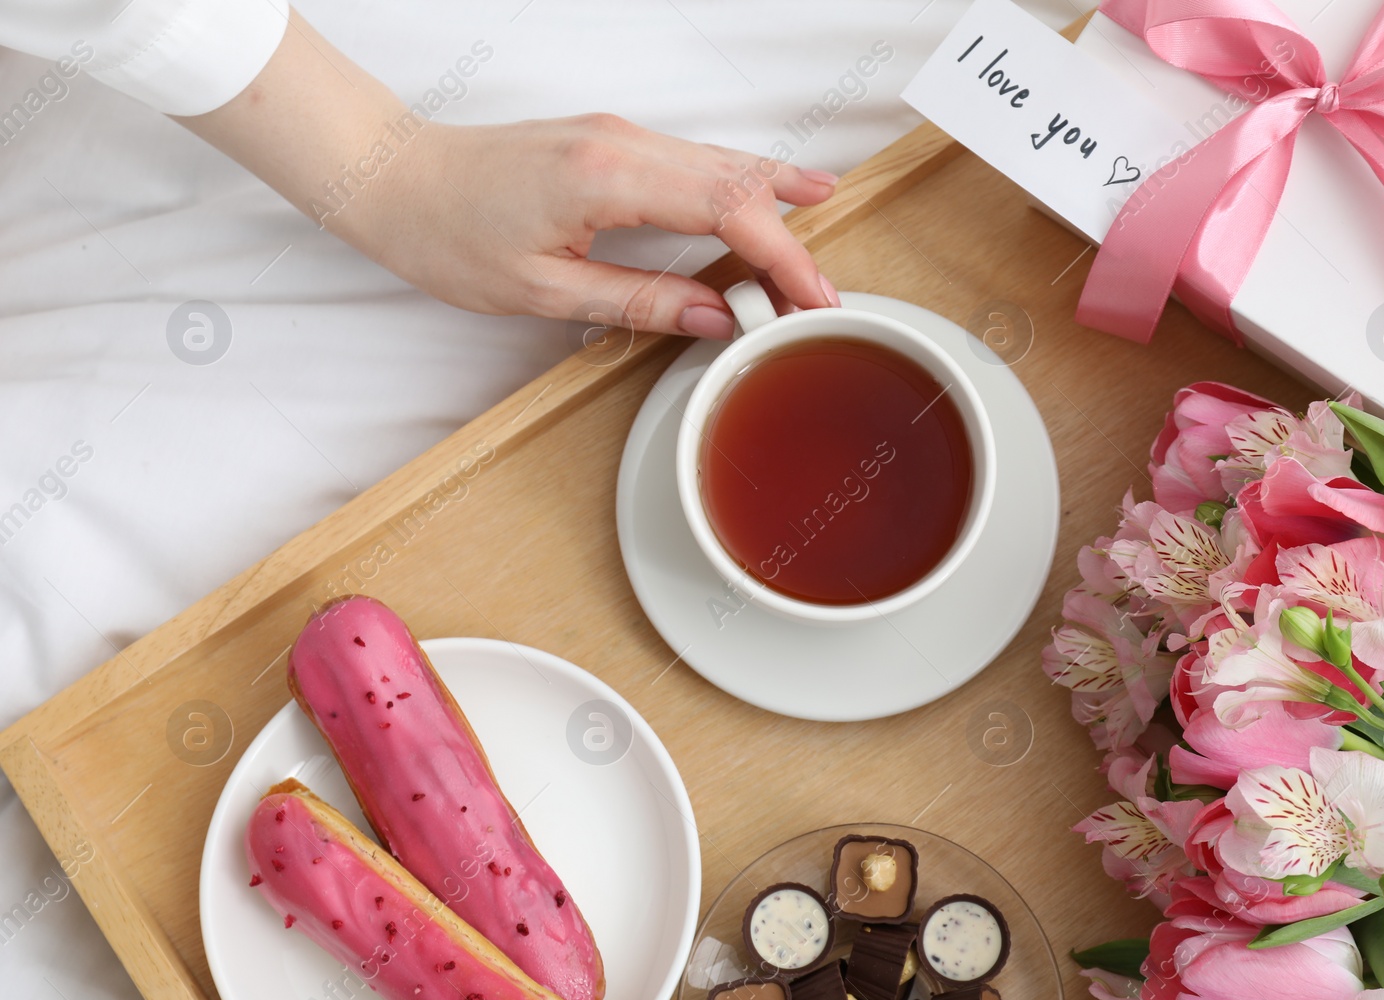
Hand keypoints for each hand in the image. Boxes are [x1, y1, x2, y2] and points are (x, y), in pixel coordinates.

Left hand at [178, 10, 838, 337]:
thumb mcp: (544, 291)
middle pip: (736, 181)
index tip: (812, 300)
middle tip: (826, 290)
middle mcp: (622, 143)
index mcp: (608, 179)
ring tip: (823, 227)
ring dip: (773, 199)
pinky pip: (695, 158)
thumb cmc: (450, 235)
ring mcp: (618, 134)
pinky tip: (765, 193)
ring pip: (721, 161)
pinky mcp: (610, 141)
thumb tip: (715, 316)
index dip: (781, 257)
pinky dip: (737, 183)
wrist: (394, 179)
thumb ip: (639, 303)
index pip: (726, 210)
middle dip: (790, 236)